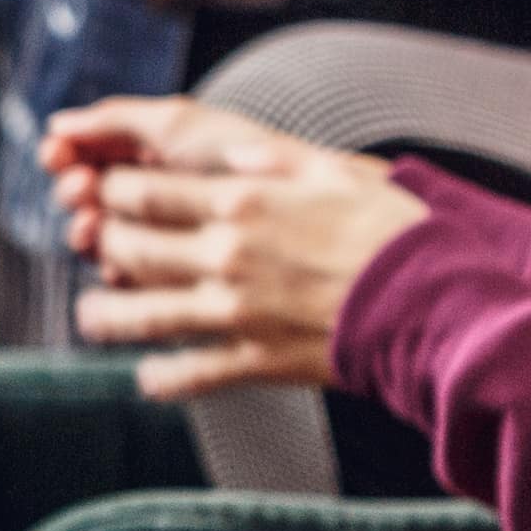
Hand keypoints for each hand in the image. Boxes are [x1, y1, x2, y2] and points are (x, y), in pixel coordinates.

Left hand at [39, 100, 428, 396]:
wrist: (439, 308)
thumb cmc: (397, 235)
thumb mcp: (338, 172)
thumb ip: (277, 158)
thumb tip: (234, 153)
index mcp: (243, 201)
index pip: (144, 192)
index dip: (113, 191)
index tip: (109, 192)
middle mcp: (227, 256)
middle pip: (128, 248)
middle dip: (102, 242)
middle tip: (99, 243)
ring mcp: (236, 313)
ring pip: (141, 315)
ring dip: (105, 315)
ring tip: (91, 314)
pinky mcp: (255, 361)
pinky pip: (190, 374)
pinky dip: (162, 377)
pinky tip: (149, 375)